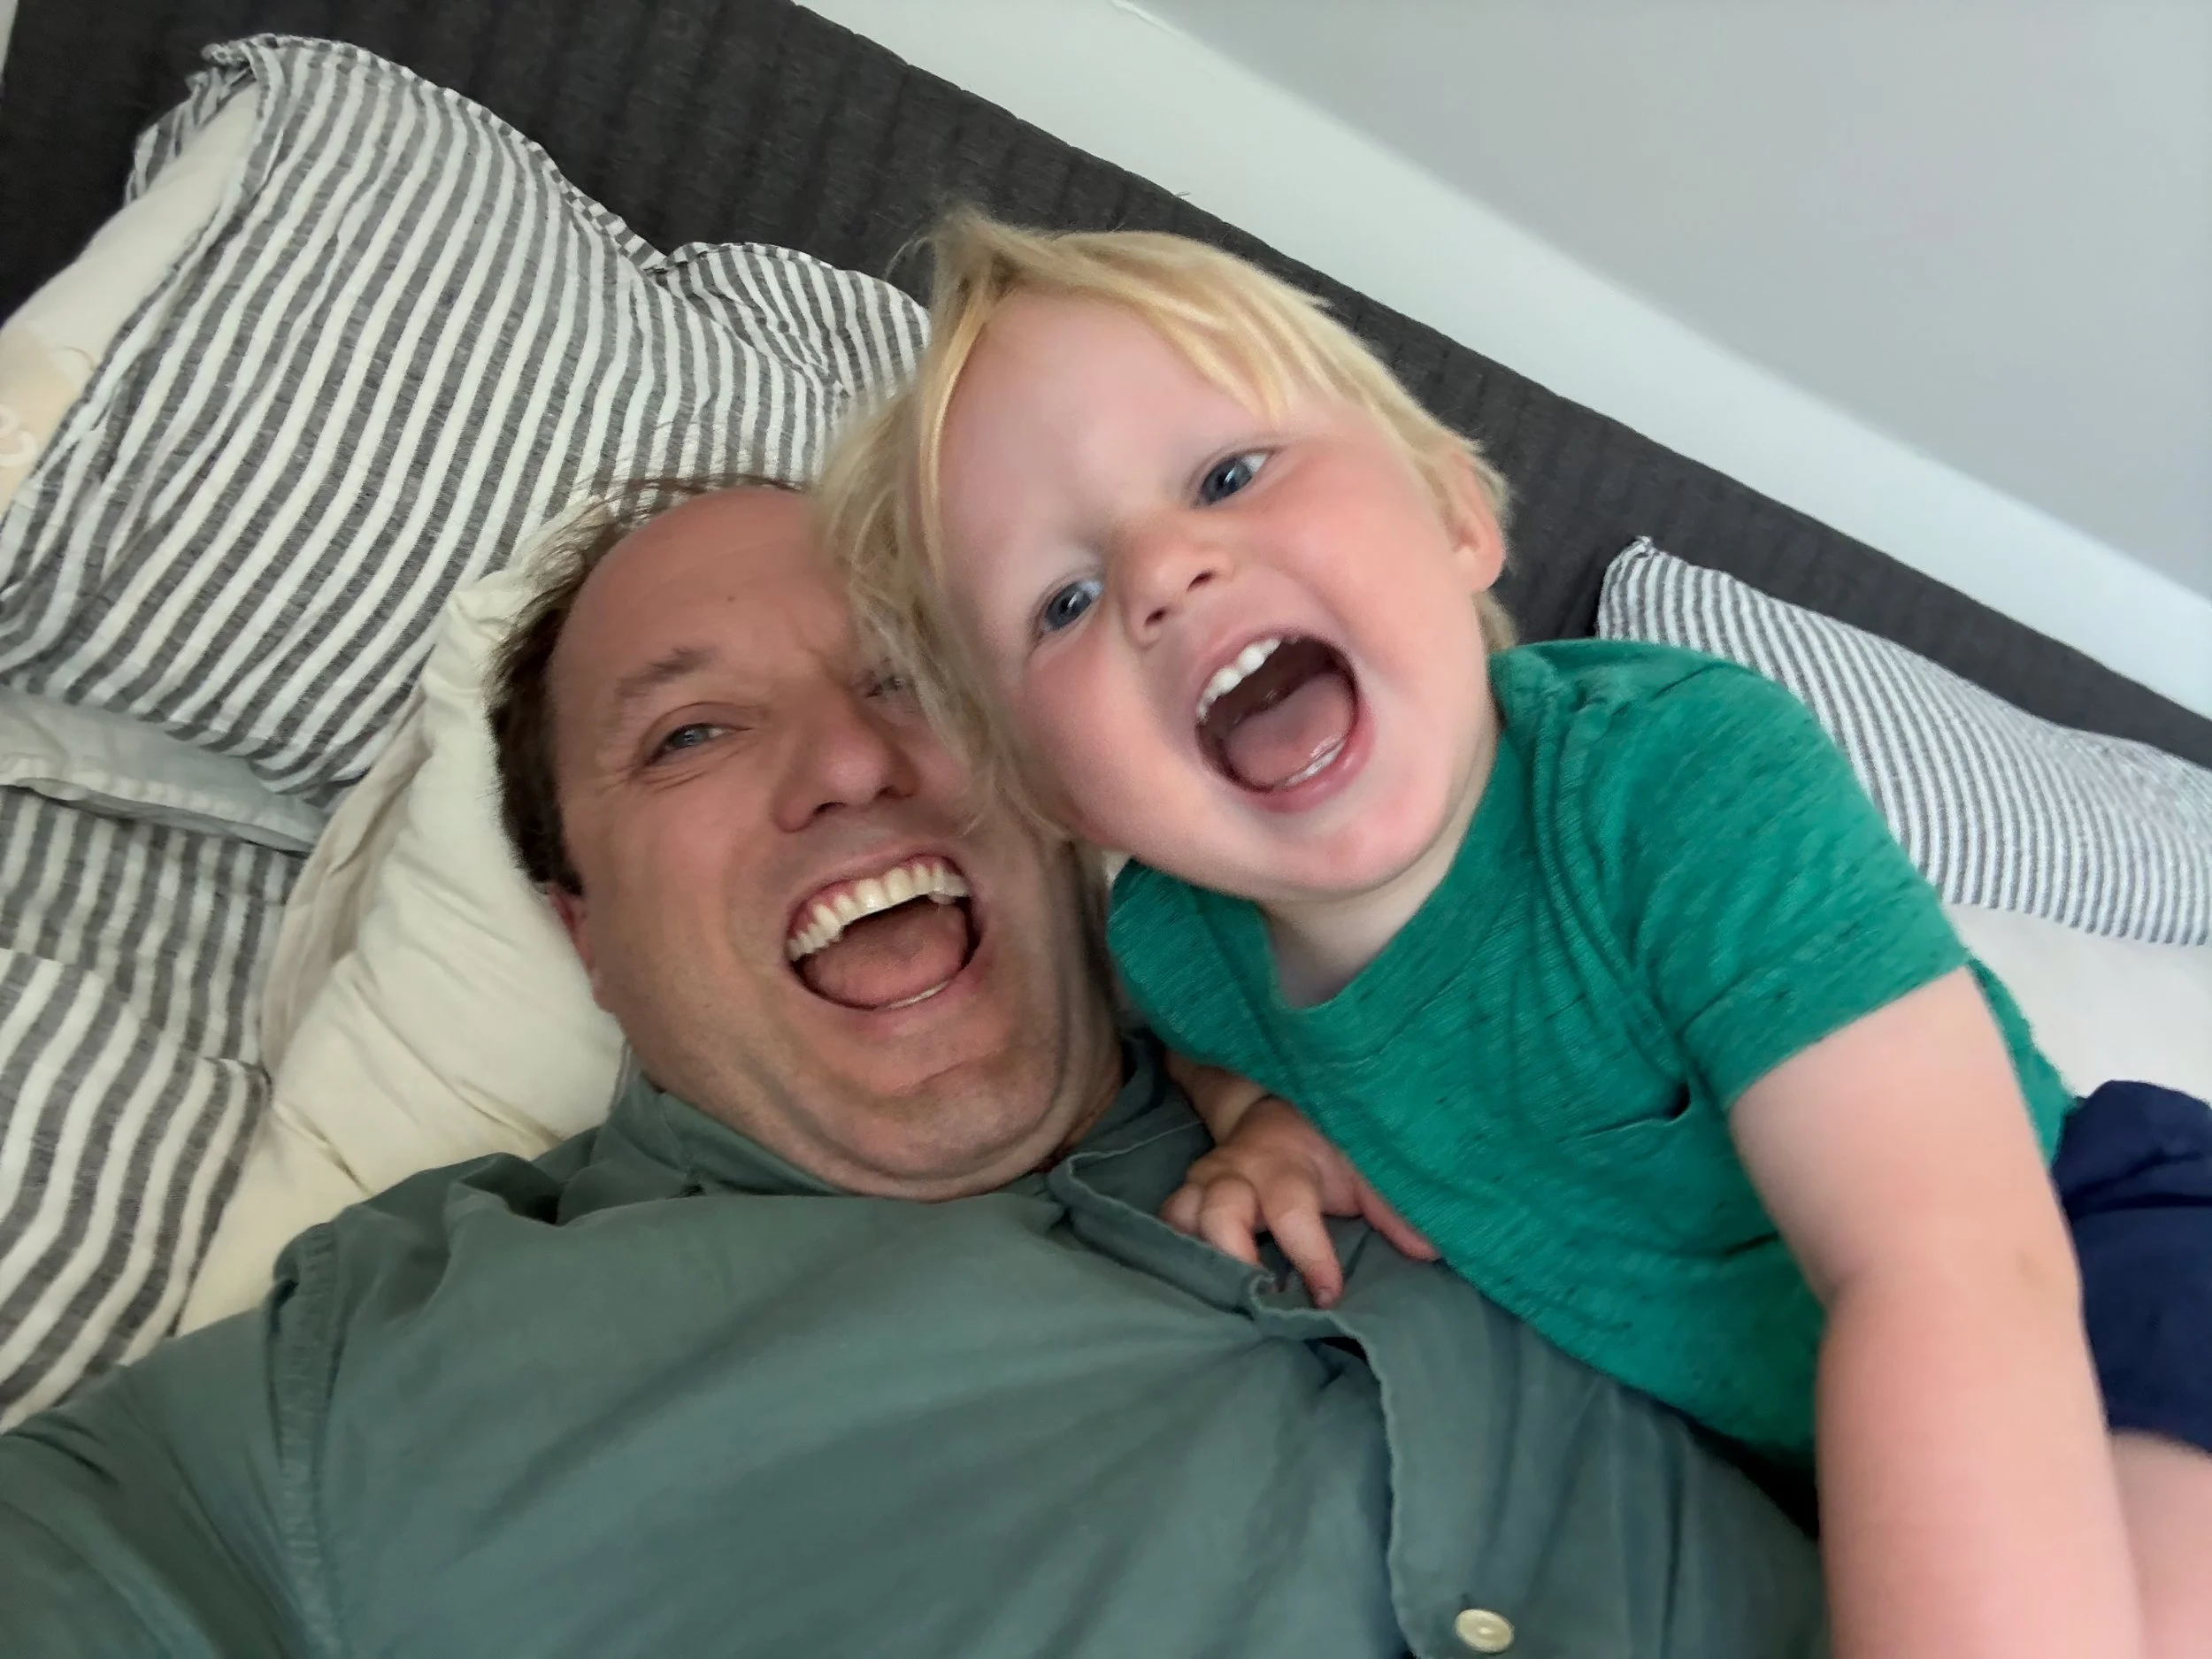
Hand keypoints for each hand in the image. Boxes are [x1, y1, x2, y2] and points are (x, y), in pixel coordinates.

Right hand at [1161, 1096, 1436, 1306]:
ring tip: (1225, 1302)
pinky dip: (1177, 1255)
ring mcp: (1205, 1185)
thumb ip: (1393, 1207)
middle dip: (1232, 1260)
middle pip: (1217, 1214)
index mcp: (1286, 1166)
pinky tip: (1202, 1289)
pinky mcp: (1187, 1198)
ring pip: (1180, 1219)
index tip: (1328, 1296)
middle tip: (1261, 1303)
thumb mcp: (1365, 1167)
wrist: (1275, 1111)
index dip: (1310, 1256)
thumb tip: (1429, 1250)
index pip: (1292, 1211)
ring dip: (1197, 1260)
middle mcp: (1237, 1174)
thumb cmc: (1327, 1146)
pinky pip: (1167, 1226)